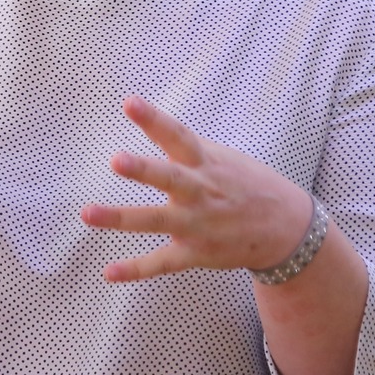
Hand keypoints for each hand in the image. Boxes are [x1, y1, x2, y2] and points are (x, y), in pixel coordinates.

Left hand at [82, 97, 312, 282]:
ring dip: (121, 218)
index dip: (153, 119)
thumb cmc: (248, 186)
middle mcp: (200, 192)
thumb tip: (153, 124)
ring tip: (88, 213)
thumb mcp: (223, 158)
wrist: (286, 229)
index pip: (177, 136)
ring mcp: (197, 224)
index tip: (129, 103)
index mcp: (206, 163)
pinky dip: (136, 269)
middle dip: (143, 170)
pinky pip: (162, 263)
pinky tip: (109, 272)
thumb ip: (186, 147)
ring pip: (156, 221)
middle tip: (116, 160)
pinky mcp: (195, 253)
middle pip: (169, 178)